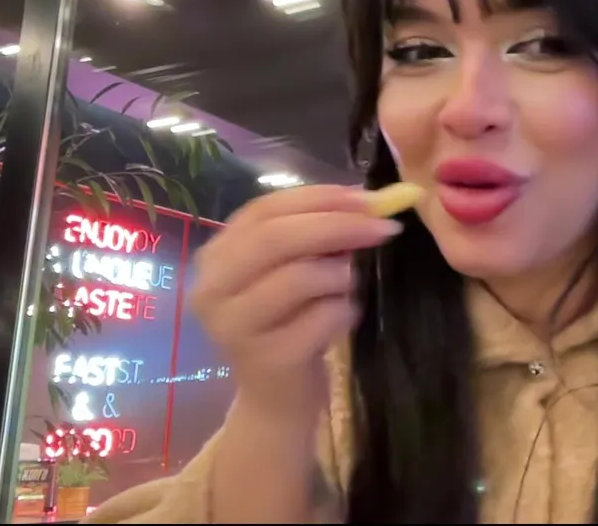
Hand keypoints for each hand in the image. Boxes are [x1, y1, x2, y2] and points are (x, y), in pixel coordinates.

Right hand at [190, 185, 402, 421]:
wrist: (274, 400)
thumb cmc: (288, 324)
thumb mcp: (293, 271)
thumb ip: (315, 234)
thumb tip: (367, 199)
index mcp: (217, 257)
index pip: (264, 209)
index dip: (317, 199)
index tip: (367, 197)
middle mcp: (212, 289)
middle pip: (277, 238)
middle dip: (338, 226)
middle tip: (384, 228)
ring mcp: (234, 327)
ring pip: (300, 276)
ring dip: (341, 276)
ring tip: (347, 287)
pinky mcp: (267, 358)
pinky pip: (322, 317)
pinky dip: (344, 312)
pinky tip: (339, 321)